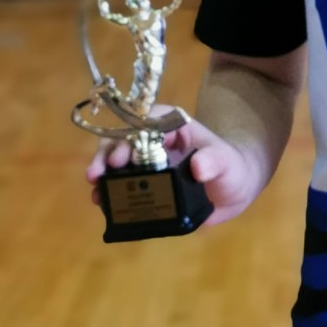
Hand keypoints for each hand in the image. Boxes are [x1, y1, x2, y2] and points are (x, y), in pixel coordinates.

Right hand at [85, 107, 259, 226]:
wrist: (231, 189)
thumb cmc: (231, 167)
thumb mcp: (227, 162)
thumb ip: (215, 161)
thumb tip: (198, 167)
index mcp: (172, 126)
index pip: (146, 123)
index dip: (130, 138)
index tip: (122, 158)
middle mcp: (154, 140)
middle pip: (123, 140)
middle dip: (107, 155)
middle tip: (97, 174)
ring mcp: (146, 162)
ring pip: (116, 161)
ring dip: (102, 173)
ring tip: (95, 189)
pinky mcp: (144, 184)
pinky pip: (122, 183)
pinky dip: (110, 191)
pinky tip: (102, 202)